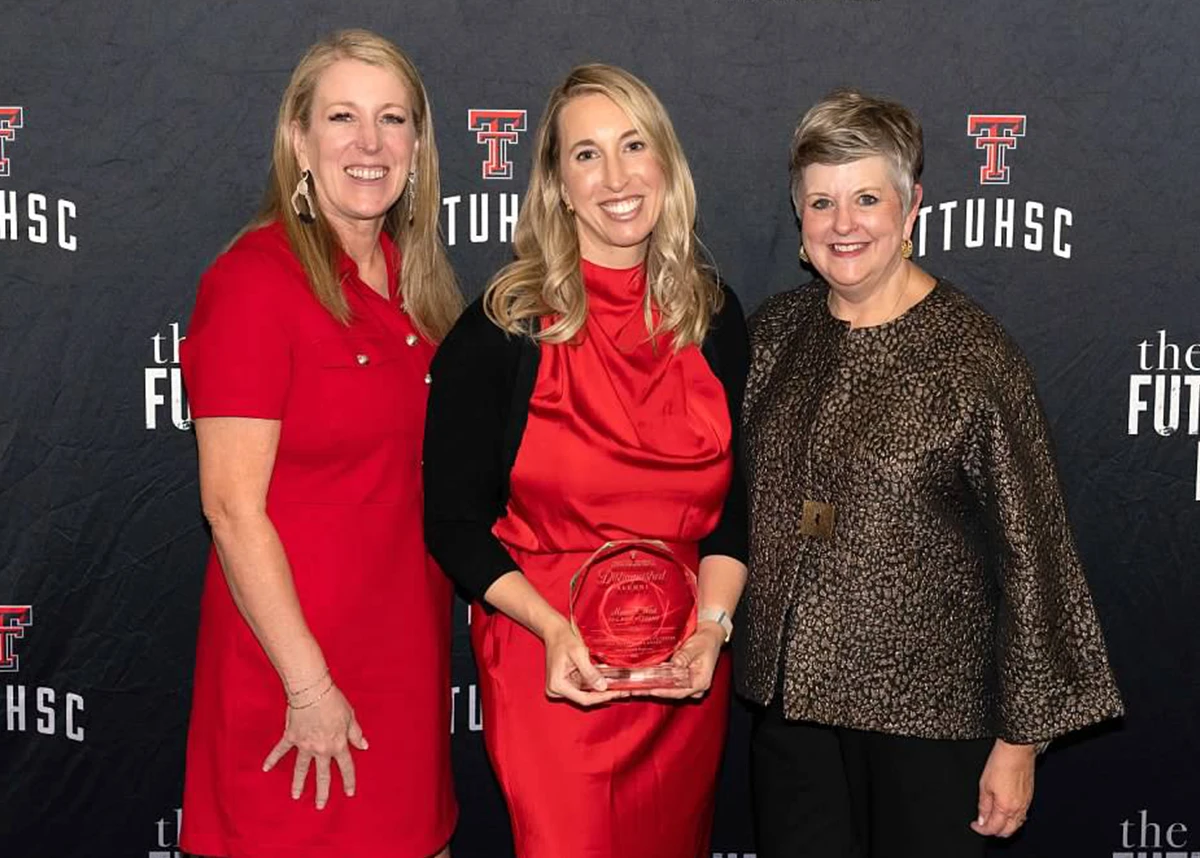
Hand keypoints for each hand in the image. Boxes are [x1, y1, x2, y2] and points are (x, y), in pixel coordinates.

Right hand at [262, 683, 367, 808]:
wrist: (312, 692)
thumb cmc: (334, 702)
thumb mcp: (350, 717)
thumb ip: (356, 733)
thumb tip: (364, 746)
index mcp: (338, 744)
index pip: (346, 767)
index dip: (349, 780)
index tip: (349, 793)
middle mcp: (321, 749)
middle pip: (323, 775)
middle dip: (322, 791)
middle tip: (320, 806)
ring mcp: (304, 745)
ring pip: (301, 769)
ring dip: (298, 783)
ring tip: (296, 796)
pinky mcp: (291, 737)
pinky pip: (280, 750)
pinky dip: (272, 758)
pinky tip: (265, 768)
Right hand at [542, 617, 628, 706]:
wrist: (554, 632)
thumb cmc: (563, 639)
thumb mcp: (579, 654)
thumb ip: (590, 672)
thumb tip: (602, 687)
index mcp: (557, 685)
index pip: (584, 699)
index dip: (602, 697)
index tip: (616, 693)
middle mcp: (556, 690)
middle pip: (585, 698)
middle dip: (603, 693)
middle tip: (622, 690)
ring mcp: (560, 688)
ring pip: (586, 693)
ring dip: (600, 687)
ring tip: (616, 683)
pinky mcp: (565, 684)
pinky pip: (583, 687)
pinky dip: (594, 682)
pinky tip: (605, 677)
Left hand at [642, 621, 724, 699]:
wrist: (709, 636)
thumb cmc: (705, 641)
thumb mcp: (695, 647)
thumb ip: (685, 656)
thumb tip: (674, 664)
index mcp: (701, 681)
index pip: (681, 691)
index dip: (665, 692)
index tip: (651, 690)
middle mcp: (695, 687)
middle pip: (672, 692)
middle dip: (653, 690)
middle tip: (637, 689)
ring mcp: (688, 685)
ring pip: (668, 689)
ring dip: (653, 687)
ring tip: (636, 686)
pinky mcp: (682, 681)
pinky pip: (668, 684)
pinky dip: (656, 682)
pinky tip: (644, 681)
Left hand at [971, 738, 1035, 837]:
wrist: (1017, 750)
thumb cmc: (1000, 763)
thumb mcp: (984, 785)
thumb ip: (983, 806)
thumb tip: (981, 819)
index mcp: (1005, 807)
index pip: (993, 828)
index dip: (981, 829)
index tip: (974, 825)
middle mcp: (1018, 809)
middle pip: (1007, 831)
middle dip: (994, 831)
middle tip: (983, 825)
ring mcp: (1026, 804)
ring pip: (1016, 825)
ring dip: (1004, 826)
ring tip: (992, 819)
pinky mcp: (1029, 797)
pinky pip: (1022, 816)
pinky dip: (1013, 819)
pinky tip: (1006, 813)